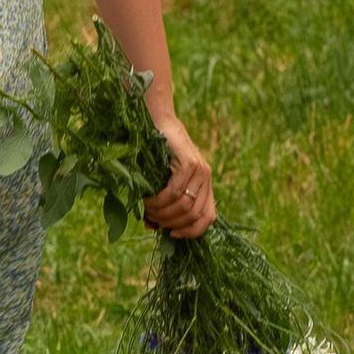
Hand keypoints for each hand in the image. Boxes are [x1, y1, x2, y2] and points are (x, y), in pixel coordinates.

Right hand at [143, 112, 215, 237]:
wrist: (157, 119)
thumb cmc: (155, 150)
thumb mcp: (162, 179)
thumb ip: (163, 202)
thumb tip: (153, 227)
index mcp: (204, 185)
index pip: (208, 218)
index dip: (191, 232)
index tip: (172, 234)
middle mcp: (206, 178)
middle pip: (193, 215)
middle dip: (170, 223)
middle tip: (151, 219)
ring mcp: (200, 170)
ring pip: (184, 206)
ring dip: (162, 213)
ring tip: (146, 209)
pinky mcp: (190, 163)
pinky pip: (175, 191)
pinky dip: (159, 200)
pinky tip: (147, 199)